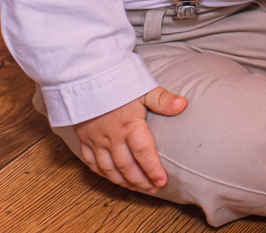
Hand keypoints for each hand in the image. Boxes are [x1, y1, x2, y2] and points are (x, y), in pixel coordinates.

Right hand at [73, 86, 187, 192]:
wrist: (83, 77)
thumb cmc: (116, 81)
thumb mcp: (143, 87)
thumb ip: (162, 99)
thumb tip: (183, 105)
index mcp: (129, 125)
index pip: (143, 153)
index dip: (153, 169)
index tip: (162, 182)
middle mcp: (111, 137)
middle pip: (126, 166)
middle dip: (140, 180)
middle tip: (153, 189)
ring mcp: (96, 140)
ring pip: (108, 168)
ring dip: (123, 181)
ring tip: (136, 188)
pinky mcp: (83, 139)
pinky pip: (91, 163)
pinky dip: (102, 173)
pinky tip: (112, 178)